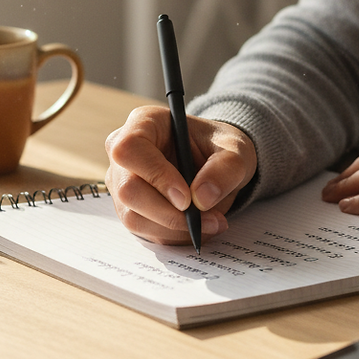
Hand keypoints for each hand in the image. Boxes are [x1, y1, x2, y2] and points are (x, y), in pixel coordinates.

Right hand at [105, 105, 256, 244]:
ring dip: (174, 228)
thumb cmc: (219, 148)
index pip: (130, 149)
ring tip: (211, 223)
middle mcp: (125, 153)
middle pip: (128, 189)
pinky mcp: (130, 208)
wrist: (216, 164)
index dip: (155, 175)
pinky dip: (173, 235)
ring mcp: (122, 182)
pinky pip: (144, 231)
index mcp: (144, 123)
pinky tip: (198, 226)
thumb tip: (202, 198)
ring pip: (134, 216)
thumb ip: (224, 169)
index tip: (186, 198)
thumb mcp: (235, 150)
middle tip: (205, 218)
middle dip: (168, 212)